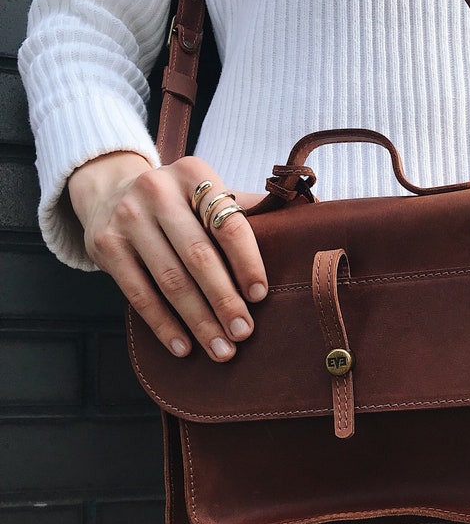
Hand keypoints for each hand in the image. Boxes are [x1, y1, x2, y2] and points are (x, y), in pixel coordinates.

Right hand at [68, 152, 267, 361]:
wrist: (109, 190)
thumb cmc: (179, 203)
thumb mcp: (208, 193)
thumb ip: (248, 208)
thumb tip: (310, 216)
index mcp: (195, 175)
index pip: (229, 224)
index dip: (247, 262)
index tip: (260, 296)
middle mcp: (157, 190)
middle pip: (198, 256)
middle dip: (224, 300)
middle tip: (243, 333)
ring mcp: (127, 218)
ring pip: (170, 279)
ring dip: (198, 320)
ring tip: (221, 348)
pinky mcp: (106, 245)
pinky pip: (138, 294)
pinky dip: (163, 324)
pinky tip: (183, 347)